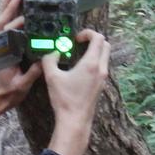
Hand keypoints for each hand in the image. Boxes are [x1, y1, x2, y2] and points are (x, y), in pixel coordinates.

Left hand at [0, 0, 41, 116]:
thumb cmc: (10, 93)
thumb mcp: (22, 85)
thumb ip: (32, 73)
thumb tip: (44, 60)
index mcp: (4, 55)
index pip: (7, 35)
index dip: (15, 25)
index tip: (26, 17)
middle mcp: (0, 48)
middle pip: (2, 24)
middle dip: (9, 9)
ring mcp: (0, 47)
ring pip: (0, 24)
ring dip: (5, 9)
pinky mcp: (2, 48)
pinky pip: (2, 29)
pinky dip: (5, 17)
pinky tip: (9, 8)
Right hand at [42, 29, 110, 154]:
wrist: (75, 121)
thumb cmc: (64, 100)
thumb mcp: (51, 77)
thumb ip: (49, 60)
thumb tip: (52, 53)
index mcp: (91, 64)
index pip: (98, 38)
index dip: (87, 33)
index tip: (76, 38)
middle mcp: (100, 69)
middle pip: (105, 45)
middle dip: (93, 40)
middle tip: (79, 43)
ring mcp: (102, 78)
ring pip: (105, 56)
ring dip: (94, 50)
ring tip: (78, 54)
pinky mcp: (101, 85)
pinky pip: (102, 66)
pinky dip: (94, 61)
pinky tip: (80, 68)